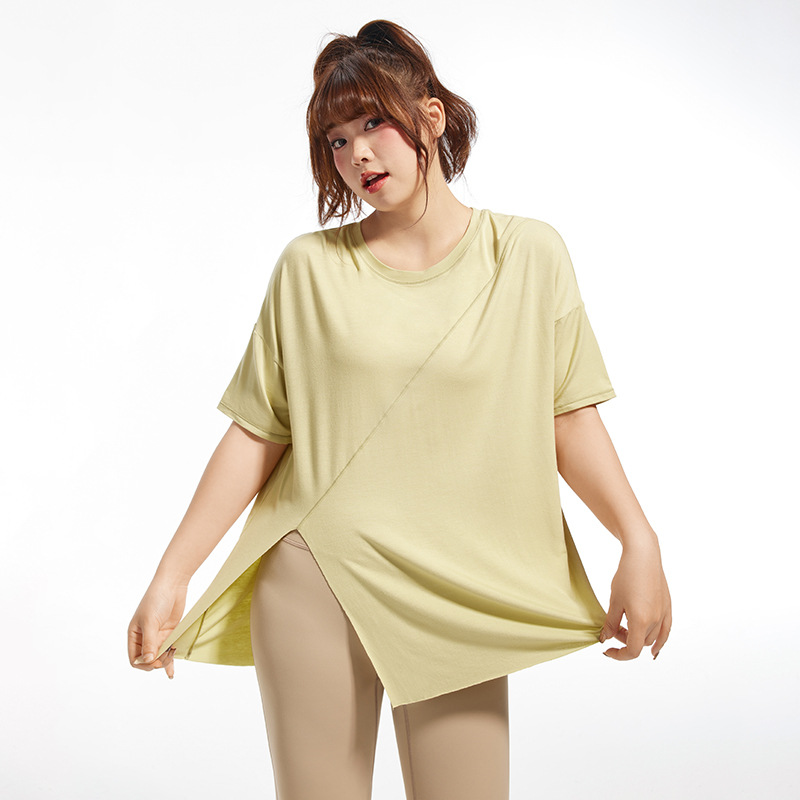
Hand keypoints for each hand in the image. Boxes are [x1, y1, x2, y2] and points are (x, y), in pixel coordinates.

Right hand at [127, 580, 187, 678]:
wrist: (173, 584)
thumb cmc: (156, 598)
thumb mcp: (150, 621)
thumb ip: (149, 642)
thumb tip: (148, 661)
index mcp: (134, 634)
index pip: (134, 657)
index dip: (143, 663)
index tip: (153, 662)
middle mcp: (145, 637)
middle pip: (148, 659)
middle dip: (156, 662)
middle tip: (166, 657)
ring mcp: (158, 635)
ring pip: (159, 656)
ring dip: (165, 661)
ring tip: (171, 658)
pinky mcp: (170, 632)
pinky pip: (169, 649)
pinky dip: (170, 658)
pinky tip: (171, 670)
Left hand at [600, 540, 671, 660]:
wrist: (643, 556)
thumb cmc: (627, 576)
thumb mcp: (614, 601)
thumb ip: (610, 623)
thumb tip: (605, 639)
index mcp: (641, 621)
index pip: (632, 650)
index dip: (618, 654)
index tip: (607, 649)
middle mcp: (656, 620)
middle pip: (640, 642)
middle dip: (624, 640)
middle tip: (611, 627)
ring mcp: (664, 614)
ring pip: (652, 637)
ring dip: (638, 637)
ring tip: (624, 624)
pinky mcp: (668, 606)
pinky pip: (666, 631)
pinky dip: (660, 641)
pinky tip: (655, 649)